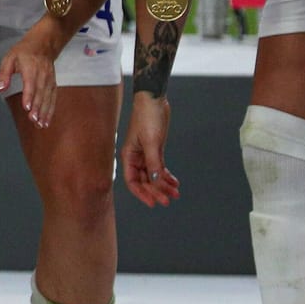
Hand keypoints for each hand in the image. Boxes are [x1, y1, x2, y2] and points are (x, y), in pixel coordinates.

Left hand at [0, 38, 56, 128]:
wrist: (43, 44)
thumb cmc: (24, 51)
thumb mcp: (9, 58)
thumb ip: (4, 74)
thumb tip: (0, 88)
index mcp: (31, 68)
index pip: (30, 84)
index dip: (29, 96)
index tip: (27, 107)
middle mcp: (42, 75)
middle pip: (41, 94)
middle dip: (38, 108)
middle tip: (33, 120)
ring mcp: (49, 80)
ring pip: (48, 98)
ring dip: (45, 112)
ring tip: (40, 124)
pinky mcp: (53, 84)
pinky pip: (53, 98)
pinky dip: (51, 110)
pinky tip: (47, 120)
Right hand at [121, 92, 179, 206]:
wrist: (154, 100)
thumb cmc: (147, 117)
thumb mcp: (152, 142)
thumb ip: (154, 163)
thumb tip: (156, 182)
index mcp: (129, 156)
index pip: (133, 181)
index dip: (142, 193)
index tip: (154, 203)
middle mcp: (136, 157)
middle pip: (144, 181)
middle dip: (156, 191)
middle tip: (168, 200)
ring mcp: (146, 154)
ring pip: (154, 175)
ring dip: (163, 185)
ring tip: (175, 193)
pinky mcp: (155, 149)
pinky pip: (160, 168)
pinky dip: (167, 176)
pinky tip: (174, 182)